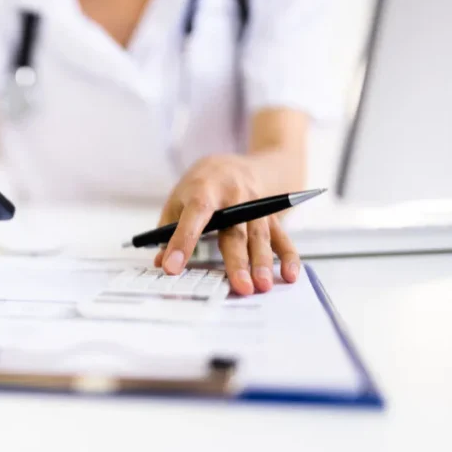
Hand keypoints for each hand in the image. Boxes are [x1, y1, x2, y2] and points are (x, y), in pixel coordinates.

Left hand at [154, 155, 300, 295]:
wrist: (237, 164)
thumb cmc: (202, 185)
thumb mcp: (178, 198)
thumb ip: (168, 230)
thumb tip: (162, 263)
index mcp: (204, 189)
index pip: (194, 216)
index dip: (183, 241)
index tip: (172, 267)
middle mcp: (234, 196)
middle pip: (235, 232)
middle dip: (238, 261)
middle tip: (240, 287)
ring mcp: (256, 205)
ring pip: (260, 236)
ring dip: (263, 262)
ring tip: (262, 286)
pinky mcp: (271, 215)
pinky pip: (282, 237)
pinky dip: (288, 257)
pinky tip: (289, 275)